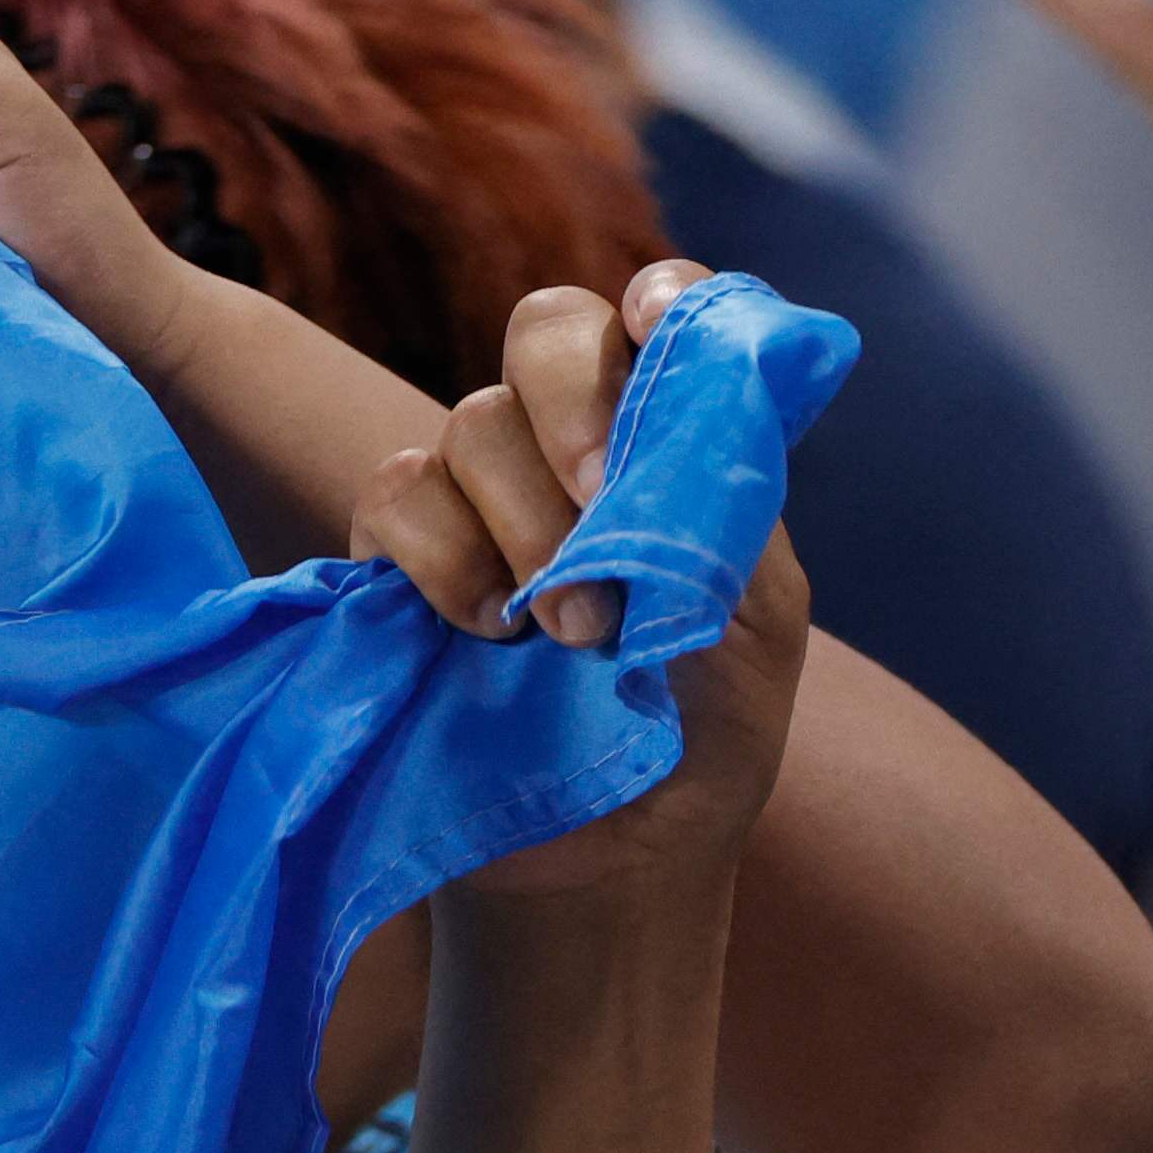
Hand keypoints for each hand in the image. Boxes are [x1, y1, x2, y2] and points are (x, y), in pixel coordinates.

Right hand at [393, 266, 814, 903]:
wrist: (622, 855)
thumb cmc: (704, 733)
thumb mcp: (755, 620)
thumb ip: (726, 501)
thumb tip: (675, 411)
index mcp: (672, 437)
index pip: (661, 315)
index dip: (661, 297)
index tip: (660, 320)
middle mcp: (571, 442)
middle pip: (546, 331)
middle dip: (573, 408)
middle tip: (606, 506)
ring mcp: (481, 493)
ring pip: (471, 423)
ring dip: (525, 521)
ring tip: (571, 635)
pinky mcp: (400, 558)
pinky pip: (397, 499)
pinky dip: (444, 557)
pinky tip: (487, 631)